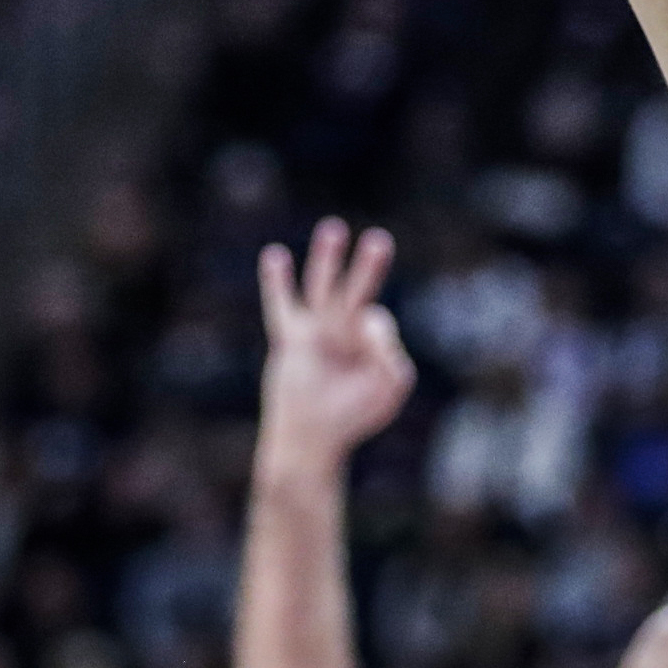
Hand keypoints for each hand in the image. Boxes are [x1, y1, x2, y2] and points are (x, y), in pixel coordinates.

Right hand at [255, 216, 413, 470]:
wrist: (312, 440)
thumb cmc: (353, 418)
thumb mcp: (389, 387)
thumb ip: (391, 352)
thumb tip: (371, 316)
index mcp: (367, 344)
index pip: (378, 320)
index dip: (378, 332)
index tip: (367, 349)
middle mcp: (342, 333)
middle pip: (355, 291)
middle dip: (368, 267)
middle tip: (381, 240)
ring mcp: (316, 333)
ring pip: (322, 287)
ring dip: (327, 259)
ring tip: (334, 228)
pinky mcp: (291, 340)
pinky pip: (281, 305)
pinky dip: (278, 282)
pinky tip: (275, 255)